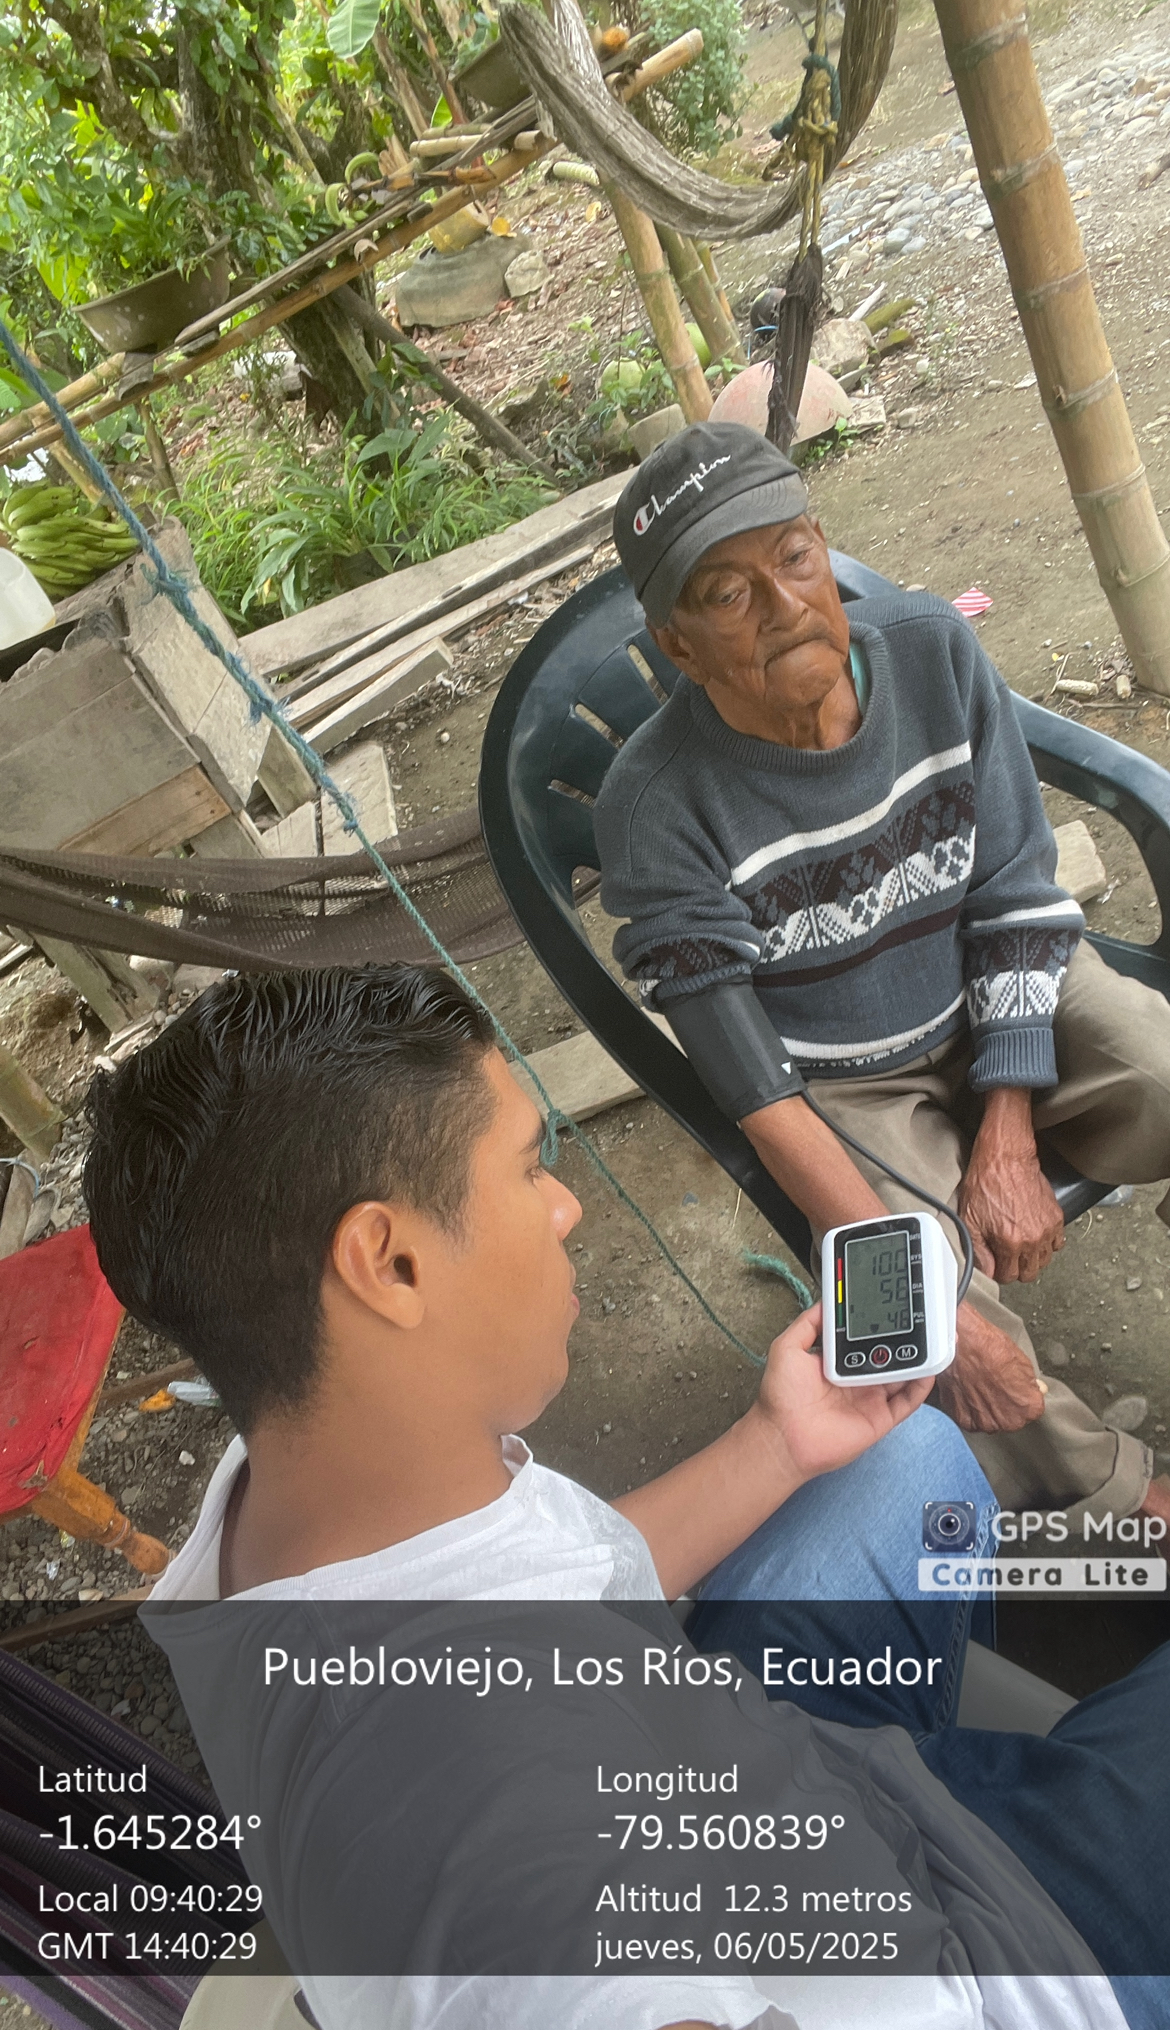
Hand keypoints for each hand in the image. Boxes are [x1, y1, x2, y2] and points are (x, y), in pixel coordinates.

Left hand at [753, 1302, 934, 1483]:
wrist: (783, 1437)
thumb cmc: (780, 1397)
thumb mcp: (788, 1348)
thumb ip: (809, 1324)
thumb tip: (828, 1301)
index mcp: (838, 1361)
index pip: (865, 1337)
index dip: (878, 1322)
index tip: (891, 1303)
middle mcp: (858, 1378)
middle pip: (889, 1354)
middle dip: (905, 1337)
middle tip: (920, 1316)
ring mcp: (871, 1398)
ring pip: (903, 1374)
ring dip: (917, 1357)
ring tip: (933, 1336)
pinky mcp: (881, 1419)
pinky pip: (907, 1401)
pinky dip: (921, 1386)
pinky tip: (930, 1368)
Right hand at [932, 1302, 1046, 1432]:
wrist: (958, 1344)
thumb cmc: (989, 1348)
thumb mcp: (1022, 1361)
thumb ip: (1030, 1383)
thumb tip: (1037, 1389)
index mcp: (1028, 1408)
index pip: (1030, 1409)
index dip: (1022, 1396)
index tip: (1014, 1386)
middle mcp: (1008, 1422)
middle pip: (1009, 1419)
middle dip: (1005, 1406)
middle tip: (994, 1385)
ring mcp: (984, 1424)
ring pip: (989, 1421)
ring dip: (985, 1410)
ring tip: (978, 1387)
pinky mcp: (963, 1420)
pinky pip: (970, 1420)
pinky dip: (968, 1409)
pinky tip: (966, 1392)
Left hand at [958, 1089, 1063, 1282]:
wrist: (1006, 1158)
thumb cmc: (986, 1182)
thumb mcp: (969, 1218)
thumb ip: (978, 1250)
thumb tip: (986, 1269)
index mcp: (1010, 1242)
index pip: (1008, 1276)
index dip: (998, 1271)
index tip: (995, 1263)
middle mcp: (1032, 1239)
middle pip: (1029, 1273)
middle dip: (1016, 1268)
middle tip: (1006, 1256)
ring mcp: (1047, 1229)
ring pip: (1044, 1261)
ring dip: (1032, 1258)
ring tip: (1019, 1245)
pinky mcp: (1057, 1218)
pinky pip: (1057, 1244)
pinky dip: (1046, 1245)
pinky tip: (1034, 1235)